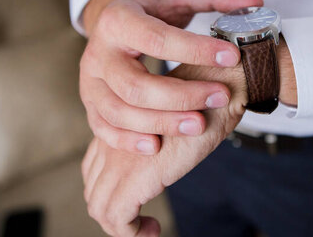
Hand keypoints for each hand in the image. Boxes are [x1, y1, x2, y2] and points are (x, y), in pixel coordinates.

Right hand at [79, 0, 261, 154]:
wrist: (110, 20)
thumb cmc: (151, 10)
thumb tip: (255, 2)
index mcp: (119, 20)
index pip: (157, 39)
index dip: (195, 50)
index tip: (232, 56)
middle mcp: (98, 52)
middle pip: (136, 85)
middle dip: (182, 96)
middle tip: (220, 96)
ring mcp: (89, 82)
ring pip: (120, 112)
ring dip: (162, 123)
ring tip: (199, 124)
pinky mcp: (90, 104)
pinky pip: (104, 129)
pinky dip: (129, 141)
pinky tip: (156, 145)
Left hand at [81, 63, 247, 236]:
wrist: (218, 90)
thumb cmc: (205, 100)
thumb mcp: (174, 117)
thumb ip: (159, 133)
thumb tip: (167, 153)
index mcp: (119, 125)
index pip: (95, 165)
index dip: (110, 187)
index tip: (137, 200)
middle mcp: (112, 141)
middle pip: (94, 188)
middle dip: (113, 209)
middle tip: (139, 220)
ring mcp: (120, 159)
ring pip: (100, 206)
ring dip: (121, 226)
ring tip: (148, 229)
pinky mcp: (136, 177)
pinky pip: (117, 218)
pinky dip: (132, 232)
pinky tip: (154, 229)